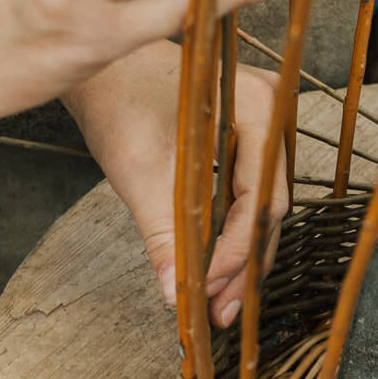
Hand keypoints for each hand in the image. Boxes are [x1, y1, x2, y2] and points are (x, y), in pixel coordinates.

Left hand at [65, 42, 290, 327]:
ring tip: (217, 300)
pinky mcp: (249, 136)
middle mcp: (274, 110)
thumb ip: (163, 236)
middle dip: (242, 263)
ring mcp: (265, 122)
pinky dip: (231, 230)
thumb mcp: (139, 173)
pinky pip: (250, 192)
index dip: (236, 253)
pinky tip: (214, 267)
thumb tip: (175, 296)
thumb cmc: (118, 101)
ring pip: (263, 204)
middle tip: (220, 312)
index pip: (259, 199)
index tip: (210, 293)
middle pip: (271, 206)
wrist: (103, 67)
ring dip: (240, 253)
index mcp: (257, 105)